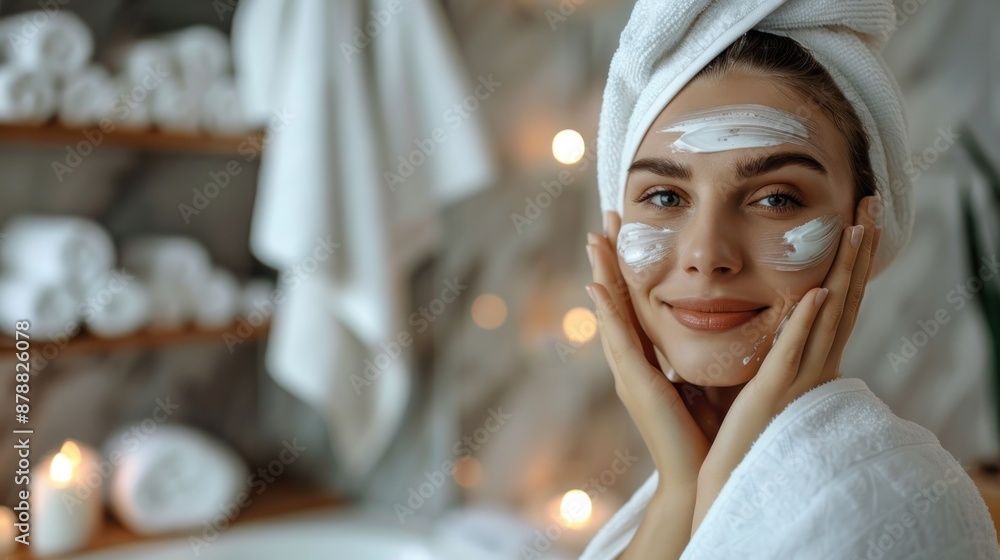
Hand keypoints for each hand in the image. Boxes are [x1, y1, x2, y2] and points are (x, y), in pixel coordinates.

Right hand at [586, 216, 714, 486]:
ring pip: (611, 313)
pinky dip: (607, 314)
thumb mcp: (703, 381)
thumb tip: (721, 325)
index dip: (626, 269)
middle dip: (608, 260)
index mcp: (648, 361)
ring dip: (601, 274)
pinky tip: (597, 287)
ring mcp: (629, 373)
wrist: (700, 477)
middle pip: (616, 301)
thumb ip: (700, 355)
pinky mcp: (636, 385)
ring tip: (594, 240)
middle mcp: (632, 363)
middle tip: (602, 221)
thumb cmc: (706, 434)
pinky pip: (619, 341)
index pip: (634, 305)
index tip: (624, 235)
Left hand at [691, 194, 883, 533]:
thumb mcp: (744, 372)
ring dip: (845, 271)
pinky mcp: (776, 393)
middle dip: (859, 252)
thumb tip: (739, 308)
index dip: (849, 260)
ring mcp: (798, 378)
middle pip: (844, 297)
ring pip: (830, 315)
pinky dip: (807, 322)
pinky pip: (795, 351)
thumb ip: (752, 343)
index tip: (858, 219)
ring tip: (858, 229)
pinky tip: (816, 292)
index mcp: (803, 358)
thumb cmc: (728, 429)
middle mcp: (811, 364)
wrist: (718, 475)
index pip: (833, 299)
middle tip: (872, 205)